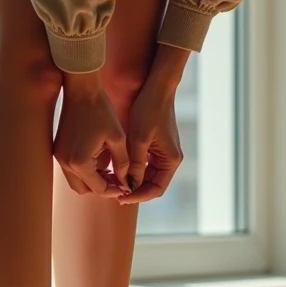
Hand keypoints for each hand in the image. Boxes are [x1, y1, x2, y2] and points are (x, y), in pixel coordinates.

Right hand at [54, 73, 129, 196]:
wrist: (81, 90)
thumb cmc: (101, 111)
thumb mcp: (117, 138)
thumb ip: (122, 163)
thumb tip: (126, 182)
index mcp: (80, 162)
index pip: (98, 188)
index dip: (114, 190)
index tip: (126, 186)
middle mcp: (66, 163)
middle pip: (84, 190)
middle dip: (101, 187)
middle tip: (118, 180)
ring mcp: (59, 156)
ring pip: (76, 181)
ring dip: (92, 180)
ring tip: (110, 171)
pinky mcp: (58, 149)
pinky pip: (71, 169)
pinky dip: (84, 171)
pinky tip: (99, 161)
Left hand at [120, 46, 188, 204]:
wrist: (157, 88)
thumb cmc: (149, 111)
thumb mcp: (139, 140)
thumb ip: (135, 165)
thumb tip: (129, 187)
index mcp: (171, 160)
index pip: (156, 189)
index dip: (138, 196)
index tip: (120, 198)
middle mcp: (171, 159)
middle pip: (152, 184)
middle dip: (134, 190)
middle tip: (113, 193)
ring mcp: (164, 153)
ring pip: (147, 175)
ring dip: (132, 180)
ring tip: (113, 184)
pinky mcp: (157, 146)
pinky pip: (146, 164)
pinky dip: (133, 169)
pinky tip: (118, 170)